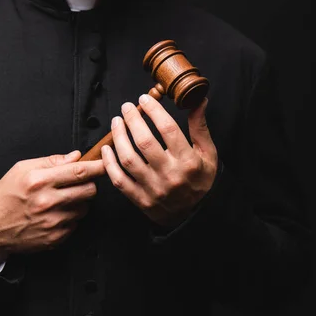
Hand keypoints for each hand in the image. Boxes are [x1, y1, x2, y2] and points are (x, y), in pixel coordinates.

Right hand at [0, 150, 104, 257]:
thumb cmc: (6, 195)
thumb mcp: (22, 169)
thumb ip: (51, 161)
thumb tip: (75, 156)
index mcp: (39, 180)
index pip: (78, 171)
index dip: (97, 166)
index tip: (105, 163)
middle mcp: (47, 201)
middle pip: (89, 190)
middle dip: (88, 184)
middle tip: (78, 183)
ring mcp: (52, 222)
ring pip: (85, 208)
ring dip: (79, 202)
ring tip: (61, 200)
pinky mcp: (55, 237)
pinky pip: (75, 224)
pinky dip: (69, 217)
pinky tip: (54, 214)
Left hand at [101, 95, 217, 227]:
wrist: (195, 216)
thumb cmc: (201, 180)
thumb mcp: (208, 154)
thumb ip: (200, 127)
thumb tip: (197, 100)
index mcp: (189, 162)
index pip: (168, 129)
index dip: (154, 110)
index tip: (145, 99)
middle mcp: (170, 175)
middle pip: (144, 142)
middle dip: (132, 120)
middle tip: (126, 107)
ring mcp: (153, 189)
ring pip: (128, 159)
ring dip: (119, 137)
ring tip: (116, 122)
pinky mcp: (140, 200)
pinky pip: (119, 180)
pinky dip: (109, 163)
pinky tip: (107, 148)